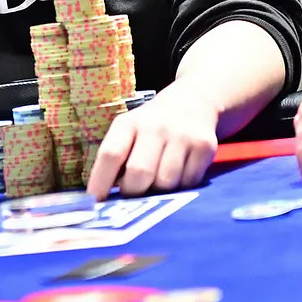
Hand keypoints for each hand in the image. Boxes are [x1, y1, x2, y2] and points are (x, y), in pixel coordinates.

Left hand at [85, 79, 217, 198]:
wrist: (195, 99)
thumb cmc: (152, 126)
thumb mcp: (130, 130)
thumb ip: (118, 159)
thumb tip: (103, 198)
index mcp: (128, 123)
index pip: (110, 154)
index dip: (101, 181)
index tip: (96, 202)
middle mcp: (155, 126)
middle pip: (139, 173)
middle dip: (133, 193)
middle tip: (133, 196)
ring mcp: (181, 136)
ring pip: (166, 183)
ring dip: (160, 192)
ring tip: (157, 183)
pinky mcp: (204, 146)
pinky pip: (189, 182)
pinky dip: (182, 187)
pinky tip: (179, 175)